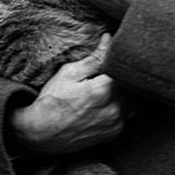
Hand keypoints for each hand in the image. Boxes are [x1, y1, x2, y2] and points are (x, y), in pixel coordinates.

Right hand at [10, 34, 124, 154]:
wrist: (41, 135)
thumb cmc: (51, 102)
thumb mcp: (69, 73)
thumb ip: (95, 57)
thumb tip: (109, 39)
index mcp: (103, 90)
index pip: (125, 68)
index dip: (121, 62)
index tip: (113, 59)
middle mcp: (114, 108)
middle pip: (132, 85)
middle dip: (122, 77)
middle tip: (106, 75)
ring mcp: (116, 123)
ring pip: (132, 100)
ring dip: (124, 92)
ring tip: (105, 89)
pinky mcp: (114, 133)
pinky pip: (127, 115)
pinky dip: (121, 107)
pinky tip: (105, 104)